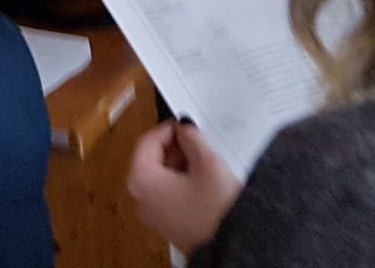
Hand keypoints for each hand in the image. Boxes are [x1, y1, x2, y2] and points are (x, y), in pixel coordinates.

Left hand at [128, 121, 240, 253]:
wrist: (235, 249)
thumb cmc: (218, 212)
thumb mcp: (207, 162)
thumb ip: (191, 137)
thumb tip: (184, 128)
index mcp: (141, 180)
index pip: (147, 141)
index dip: (168, 129)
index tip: (184, 125)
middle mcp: (140, 199)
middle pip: (151, 159)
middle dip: (174, 148)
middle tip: (196, 142)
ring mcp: (152, 214)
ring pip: (160, 177)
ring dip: (179, 165)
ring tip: (204, 162)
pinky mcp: (167, 224)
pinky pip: (167, 194)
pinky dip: (181, 183)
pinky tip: (203, 182)